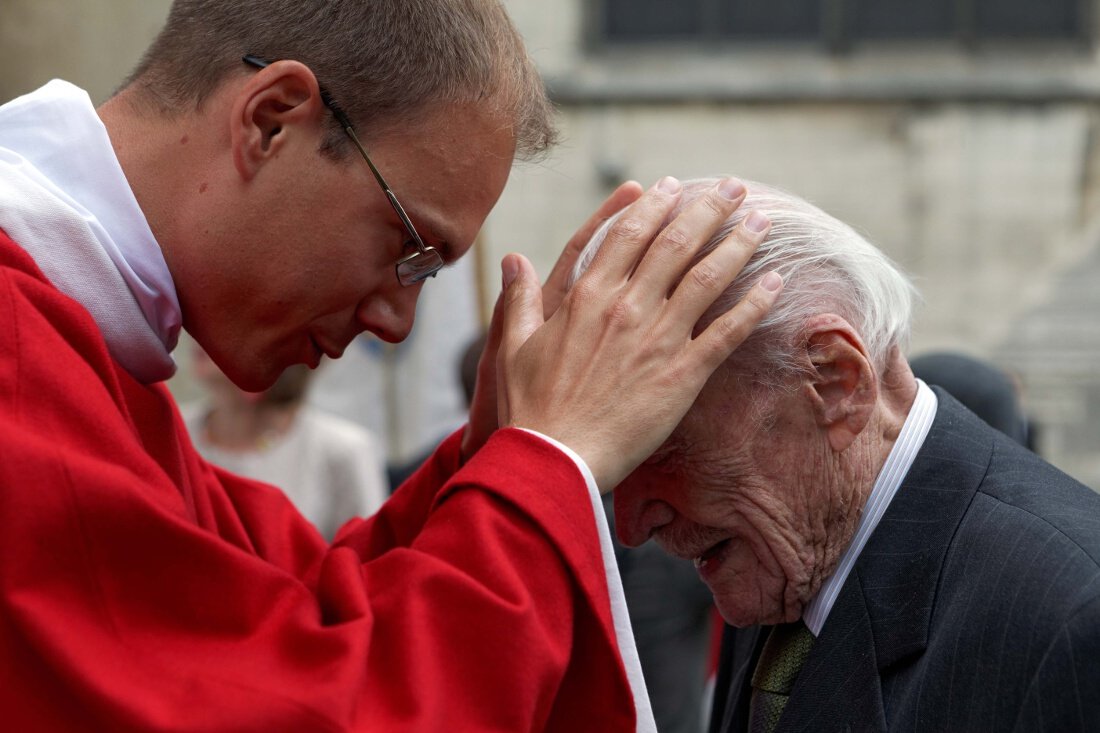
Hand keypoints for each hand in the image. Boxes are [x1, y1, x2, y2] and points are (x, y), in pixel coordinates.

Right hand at [495, 176, 781, 490]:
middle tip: (735, 188)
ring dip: (738, 244)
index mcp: (587, 296)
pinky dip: (754, 304)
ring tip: (762, 221)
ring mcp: (658, 338)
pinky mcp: (682, 374)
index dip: (656, 205)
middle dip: (710, 210)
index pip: (628, 234)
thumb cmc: (530, 406)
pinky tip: (776, 282)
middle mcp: (627, 307)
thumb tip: (513, 259)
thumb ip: (521, 298)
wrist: (555, 457)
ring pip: (708, 277)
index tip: (674, 187)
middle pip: (676, 243)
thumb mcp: (515, 345)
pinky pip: (726, 331)